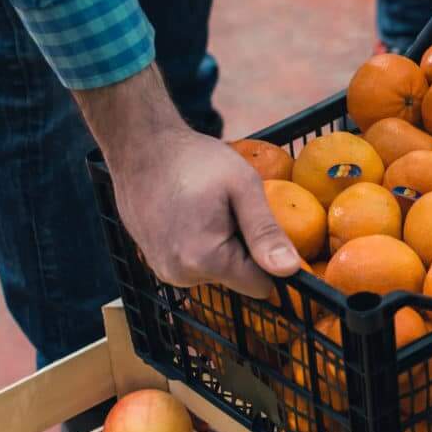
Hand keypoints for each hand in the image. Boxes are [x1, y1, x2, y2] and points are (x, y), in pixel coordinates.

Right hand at [75, 68, 303, 297]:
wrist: (141, 146)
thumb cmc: (195, 159)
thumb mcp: (242, 187)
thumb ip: (266, 232)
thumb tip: (290, 270)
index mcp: (205, 260)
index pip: (260, 285)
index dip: (269, 258)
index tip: (259, 224)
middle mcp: (181, 275)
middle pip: (237, 277)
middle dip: (242, 248)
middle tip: (227, 209)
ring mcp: (164, 270)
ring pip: (216, 270)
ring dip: (220, 244)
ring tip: (207, 208)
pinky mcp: (154, 262)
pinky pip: (193, 262)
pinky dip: (199, 242)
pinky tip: (190, 213)